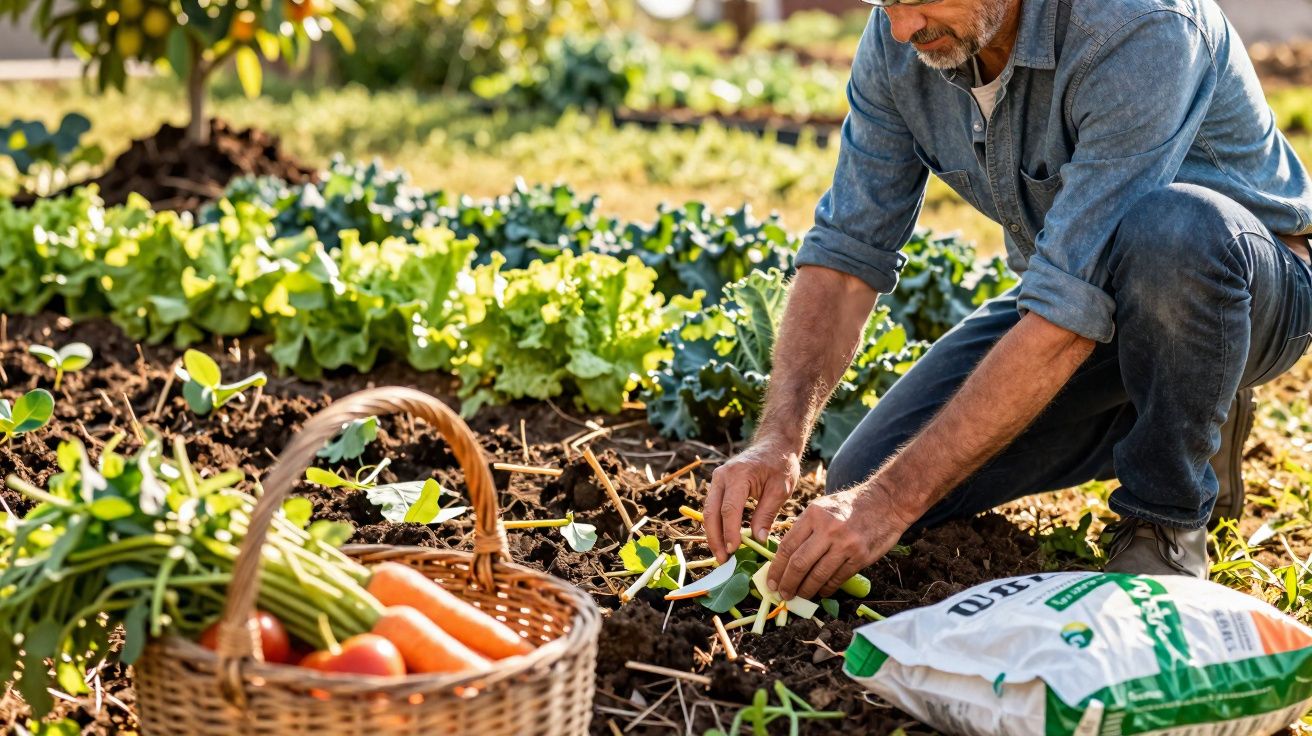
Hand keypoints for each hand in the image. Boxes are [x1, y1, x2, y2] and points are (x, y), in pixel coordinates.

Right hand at [703, 438, 800, 563]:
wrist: (774, 445)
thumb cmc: (780, 464)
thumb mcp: (780, 489)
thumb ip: (767, 514)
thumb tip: (758, 540)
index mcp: (738, 475)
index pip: (729, 509)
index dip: (729, 532)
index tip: (733, 551)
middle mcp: (722, 476)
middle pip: (711, 512)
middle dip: (715, 538)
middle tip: (723, 560)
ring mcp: (717, 479)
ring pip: (708, 512)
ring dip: (713, 535)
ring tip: (722, 555)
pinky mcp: (718, 485)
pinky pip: (713, 508)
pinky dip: (716, 526)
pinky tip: (723, 541)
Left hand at [767, 482, 915, 600]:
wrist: (887, 501)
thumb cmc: (850, 506)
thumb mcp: (822, 507)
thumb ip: (804, 528)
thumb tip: (784, 556)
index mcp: (813, 515)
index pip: (787, 546)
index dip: (776, 568)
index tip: (771, 581)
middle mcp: (828, 529)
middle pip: (799, 564)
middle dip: (787, 583)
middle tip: (783, 594)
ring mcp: (846, 544)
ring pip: (818, 575)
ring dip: (806, 590)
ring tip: (799, 596)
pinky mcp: (861, 557)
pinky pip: (837, 578)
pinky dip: (826, 588)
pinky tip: (820, 592)